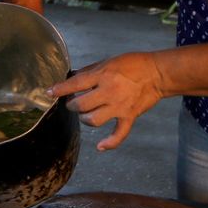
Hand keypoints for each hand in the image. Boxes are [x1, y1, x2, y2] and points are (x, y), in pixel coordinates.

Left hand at [48, 52, 164, 150]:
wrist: (158, 73)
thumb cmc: (133, 63)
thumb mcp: (109, 61)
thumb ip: (91, 70)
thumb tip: (74, 76)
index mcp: (104, 75)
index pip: (76, 84)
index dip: (60, 89)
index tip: (49, 92)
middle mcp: (109, 92)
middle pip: (81, 105)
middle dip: (72, 105)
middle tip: (73, 102)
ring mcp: (119, 106)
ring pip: (93, 120)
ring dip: (85, 119)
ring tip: (85, 114)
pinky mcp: (129, 117)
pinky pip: (118, 135)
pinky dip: (109, 143)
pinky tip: (100, 146)